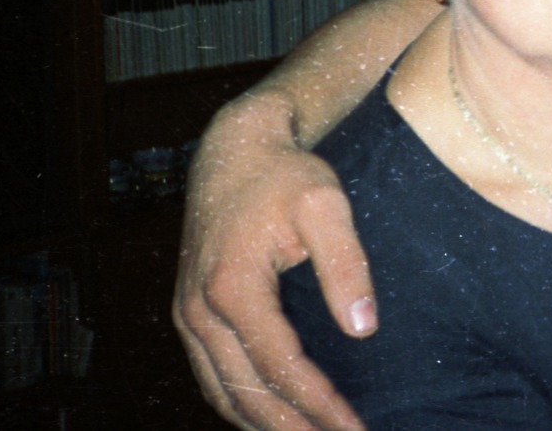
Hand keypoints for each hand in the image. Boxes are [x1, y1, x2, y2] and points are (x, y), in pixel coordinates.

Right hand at [173, 93, 374, 430]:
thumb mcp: (326, 206)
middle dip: (295, 428)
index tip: (356, 428)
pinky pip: (211, 375)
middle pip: (247, 393)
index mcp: (232, 288)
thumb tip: (363, 328)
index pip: (282, 368)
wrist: (235, 149)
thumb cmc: (286, 175)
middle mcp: (200, 310)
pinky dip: (240, 404)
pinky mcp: (189, 313)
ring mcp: (188, 314)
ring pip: (222, 392)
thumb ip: (345, 265)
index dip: (320, 405)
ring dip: (265, 425)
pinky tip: (273, 418)